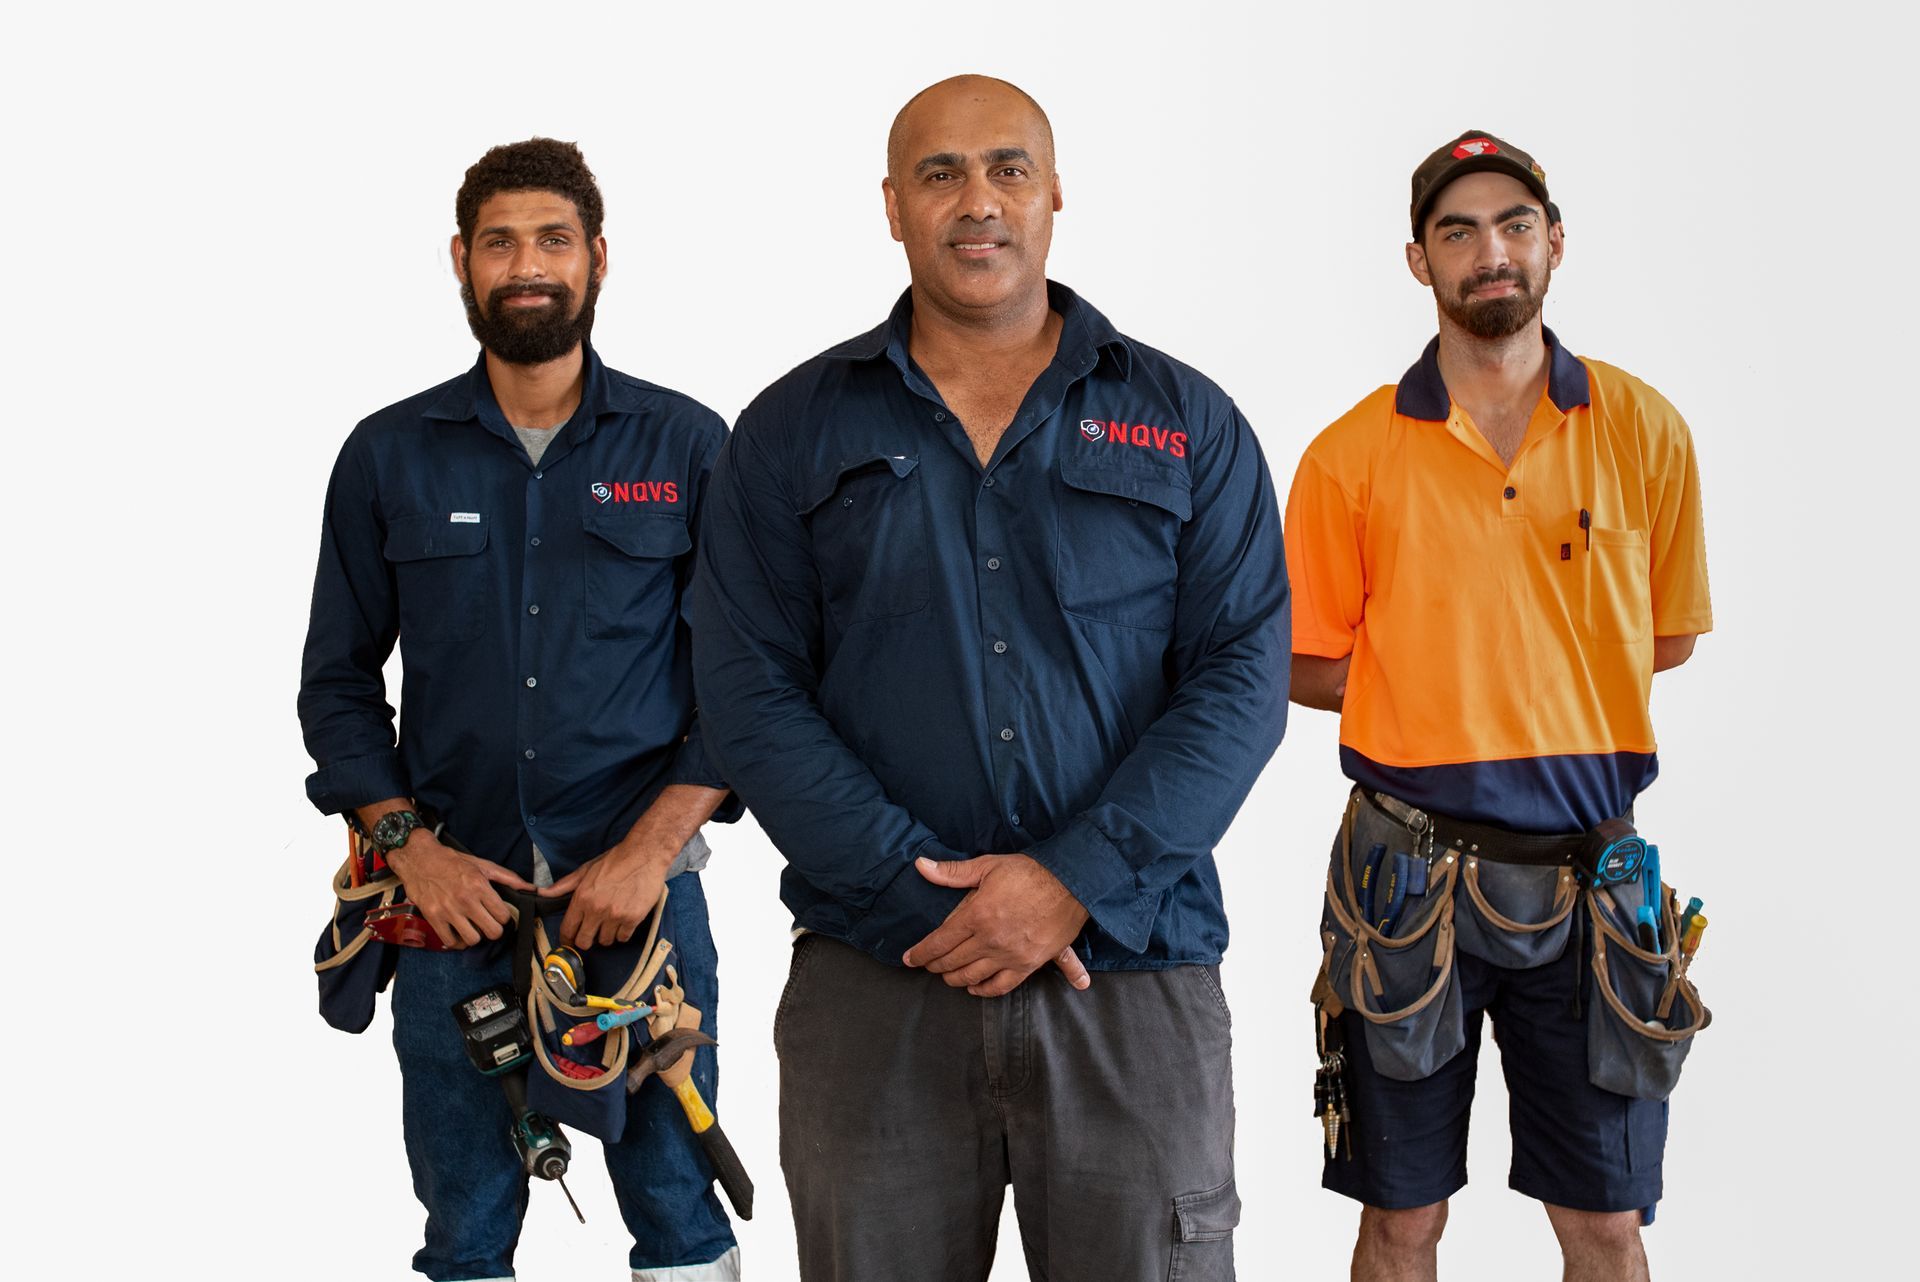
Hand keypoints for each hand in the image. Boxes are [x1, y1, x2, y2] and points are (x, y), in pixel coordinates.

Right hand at [386, 830, 532, 948]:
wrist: (419, 858)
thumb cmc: (452, 861)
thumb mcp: (482, 865)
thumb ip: (508, 878)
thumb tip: (532, 888)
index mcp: (480, 886)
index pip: (504, 916)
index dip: (503, 917)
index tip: (498, 914)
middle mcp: (465, 900)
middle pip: (492, 932)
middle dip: (493, 929)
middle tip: (487, 923)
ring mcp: (448, 910)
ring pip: (473, 940)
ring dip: (475, 936)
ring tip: (472, 927)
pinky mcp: (433, 917)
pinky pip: (451, 942)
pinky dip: (456, 941)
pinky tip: (458, 931)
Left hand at [540, 839, 672, 949]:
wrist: (644, 855)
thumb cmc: (615, 861)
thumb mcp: (586, 870)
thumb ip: (564, 885)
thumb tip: (543, 893)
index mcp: (582, 898)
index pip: (568, 930)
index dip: (567, 939)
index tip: (569, 942)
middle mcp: (597, 909)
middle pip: (584, 942)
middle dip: (586, 940)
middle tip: (591, 933)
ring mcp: (616, 915)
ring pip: (605, 941)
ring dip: (606, 935)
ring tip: (610, 922)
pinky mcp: (633, 918)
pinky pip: (623, 938)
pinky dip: (622, 933)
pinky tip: (623, 921)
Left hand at [901, 854, 1091, 996]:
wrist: (1073, 883)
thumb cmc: (1029, 872)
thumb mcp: (988, 866)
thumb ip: (952, 872)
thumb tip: (921, 866)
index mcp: (976, 915)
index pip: (939, 941)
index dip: (921, 952)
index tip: (910, 958)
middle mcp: (990, 940)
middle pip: (952, 962)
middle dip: (935, 966)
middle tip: (927, 965)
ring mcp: (1010, 955)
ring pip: (972, 977)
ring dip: (955, 979)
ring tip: (947, 976)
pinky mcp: (1029, 964)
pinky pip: (1001, 986)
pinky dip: (985, 990)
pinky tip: (976, 988)